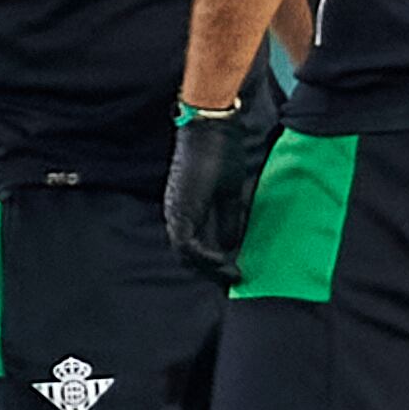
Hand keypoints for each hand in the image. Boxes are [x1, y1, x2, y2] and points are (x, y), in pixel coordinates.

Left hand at [163, 102, 274, 280]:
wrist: (213, 129)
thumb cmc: (221, 151)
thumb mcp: (230, 193)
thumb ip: (228, 219)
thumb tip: (232, 247)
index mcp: (186, 208)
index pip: (193, 245)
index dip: (211, 263)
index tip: (232, 272)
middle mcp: (176, 213)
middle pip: (187, 256)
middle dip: (210, 271)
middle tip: (232, 280)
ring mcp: (176, 212)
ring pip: (186, 255)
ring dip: (209, 268)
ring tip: (231, 275)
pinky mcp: (180, 210)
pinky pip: (187, 245)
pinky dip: (206, 257)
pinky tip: (225, 262)